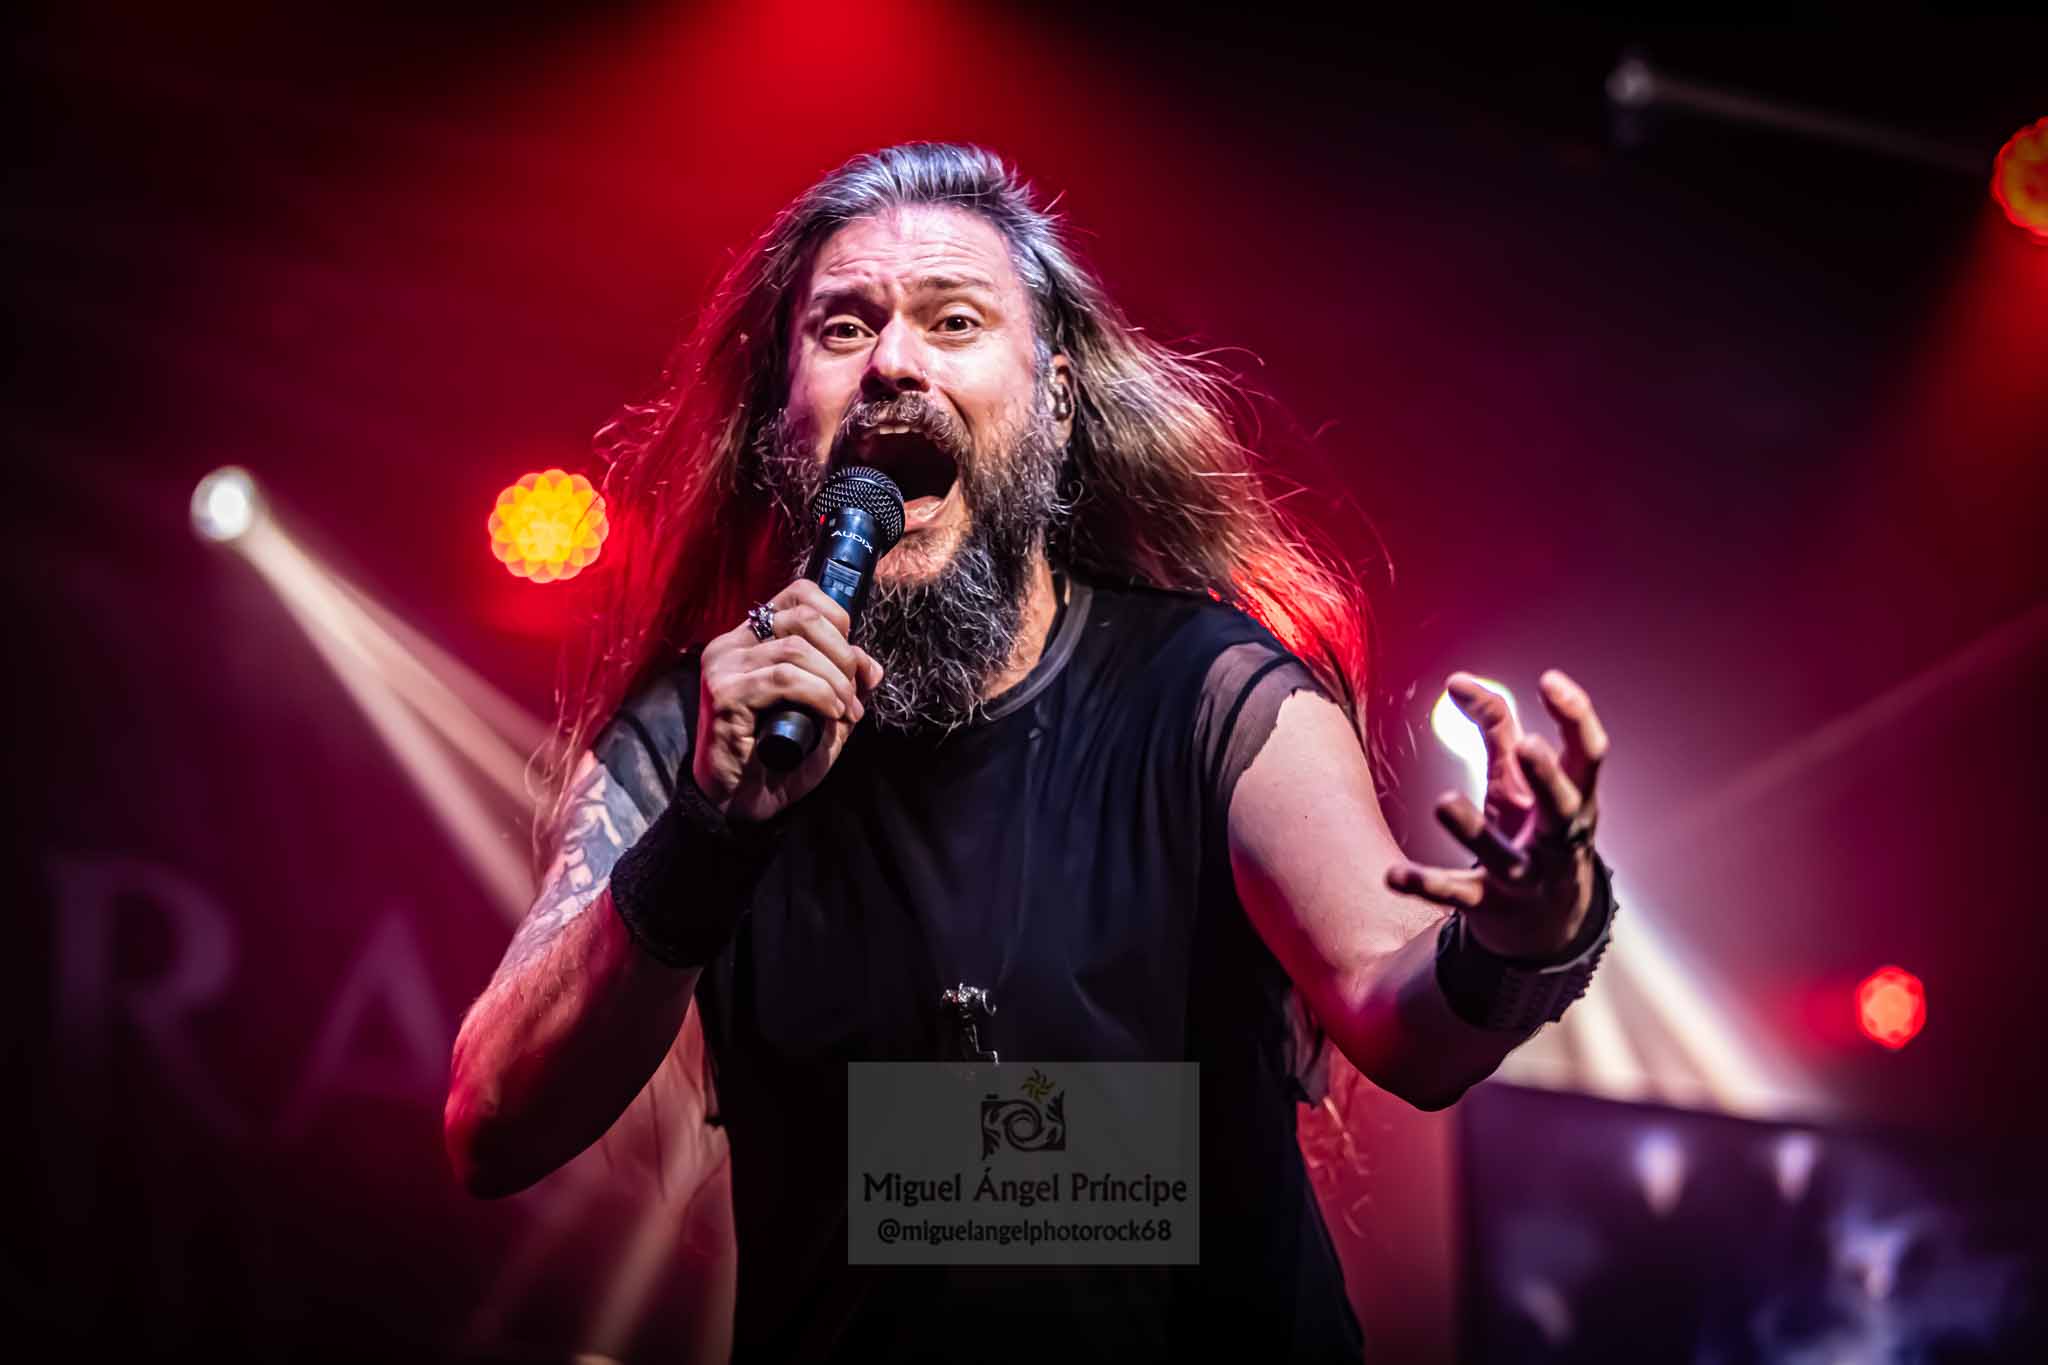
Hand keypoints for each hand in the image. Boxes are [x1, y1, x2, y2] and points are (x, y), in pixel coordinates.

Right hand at [692, 578, 884, 823]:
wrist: (742, 804)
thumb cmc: (778, 757)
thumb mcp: (822, 712)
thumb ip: (843, 683)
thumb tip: (870, 666)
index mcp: (751, 638)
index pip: (798, 593)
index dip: (837, 617)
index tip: (853, 659)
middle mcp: (731, 644)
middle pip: (803, 616)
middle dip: (843, 654)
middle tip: (854, 693)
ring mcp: (724, 667)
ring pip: (796, 648)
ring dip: (835, 680)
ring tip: (846, 711)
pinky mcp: (726, 694)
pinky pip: (785, 678)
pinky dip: (819, 694)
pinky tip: (831, 714)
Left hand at [1385, 669, 1609, 958]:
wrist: (1547, 929)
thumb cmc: (1531, 832)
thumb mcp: (1519, 780)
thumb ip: (1495, 727)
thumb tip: (1456, 679)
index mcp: (1574, 801)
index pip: (1589, 755)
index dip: (1576, 716)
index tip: (1549, 680)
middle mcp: (1557, 840)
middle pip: (1564, 809)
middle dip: (1549, 779)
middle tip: (1527, 745)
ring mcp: (1527, 877)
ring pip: (1505, 857)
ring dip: (1474, 831)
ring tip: (1442, 801)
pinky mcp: (1489, 906)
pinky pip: (1457, 896)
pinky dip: (1426, 885)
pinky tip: (1393, 876)